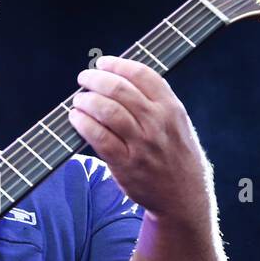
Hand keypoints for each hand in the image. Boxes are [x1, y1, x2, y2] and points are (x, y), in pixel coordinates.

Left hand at [69, 54, 214, 226]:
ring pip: (107, 110)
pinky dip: (82, 124)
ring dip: (86, 100)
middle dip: (95, 79)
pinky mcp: (126, 164)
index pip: (142, 75)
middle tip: (83, 79)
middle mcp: (157, 123)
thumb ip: (155, 102)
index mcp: (171, 108)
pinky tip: (76, 119)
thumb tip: (119, 79)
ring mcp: (142, 145)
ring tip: (78, 100)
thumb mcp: (177, 123)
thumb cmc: (176, 156)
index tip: (102, 63)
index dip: (117, 64)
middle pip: (119, 89)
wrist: (184, 197)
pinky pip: (98, 137)